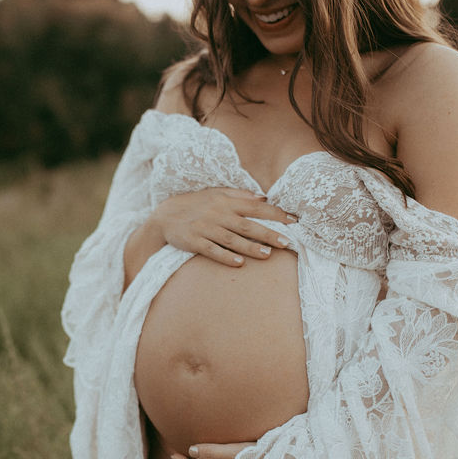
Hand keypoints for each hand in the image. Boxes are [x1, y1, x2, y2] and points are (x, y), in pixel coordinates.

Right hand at [150, 188, 295, 266]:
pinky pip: (211, 250)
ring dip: (250, 247)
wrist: (164, 216)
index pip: (255, 207)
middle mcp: (217, 214)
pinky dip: (225, 256)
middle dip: (268, 233)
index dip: (275, 214)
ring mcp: (205, 228)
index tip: (293, 221)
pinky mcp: (194, 241)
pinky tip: (239, 264)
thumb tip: (264, 198)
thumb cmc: (196, 205)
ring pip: (231, 239)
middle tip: (287, 242)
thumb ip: (239, 195)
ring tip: (267, 255)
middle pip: (247, 225)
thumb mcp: (216, 194)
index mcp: (226, 202)